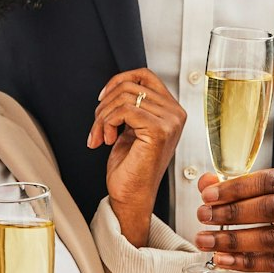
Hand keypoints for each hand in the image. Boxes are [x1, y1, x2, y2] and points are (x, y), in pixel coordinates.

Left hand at [88, 67, 185, 246]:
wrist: (130, 197)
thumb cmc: (130, 166)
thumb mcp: (132, 126)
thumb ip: (132, 104)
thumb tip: (116, 85)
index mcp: (171, 110)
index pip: (144, 75)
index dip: (118, 81)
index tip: (102, 98)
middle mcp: (175, 114)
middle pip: (130, 85)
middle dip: (105, 104)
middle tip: (98, 126)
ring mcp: (170, 121)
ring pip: (124, 97)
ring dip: (102, 116)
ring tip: (100, 135)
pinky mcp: (159, 130)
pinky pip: (124, 110)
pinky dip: (106, 123)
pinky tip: (107, 140)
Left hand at [194, 165, 273, 272]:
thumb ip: (248, 183)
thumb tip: (207, 182)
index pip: (272, 181)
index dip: (237, 188)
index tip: (209, 194)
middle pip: (272, 209)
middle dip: (232, 213)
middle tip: (204, 216)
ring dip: (234, 241)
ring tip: (207, 240)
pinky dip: (248, 262)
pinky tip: (225, 259)